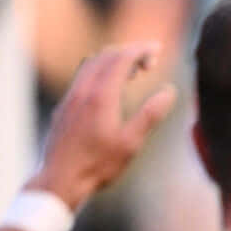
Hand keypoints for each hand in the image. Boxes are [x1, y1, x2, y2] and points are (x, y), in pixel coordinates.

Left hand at [28, 43, 178, 210]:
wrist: (60, 179)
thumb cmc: (97, 165)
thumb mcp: (131, 143)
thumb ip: (151, 114)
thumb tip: (169, 92)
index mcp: (101, 96)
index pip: (121, 59)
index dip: (141, 50)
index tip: (157, 51)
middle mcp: (83, 91)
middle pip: (106, 56)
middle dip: (129, 52)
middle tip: (150, 60)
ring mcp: (70, 98)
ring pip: (91, 64)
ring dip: (113, 60)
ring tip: (133, 71)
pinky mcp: (64, 107)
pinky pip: (82, 77)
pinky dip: (100, 72)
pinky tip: (109, 89)